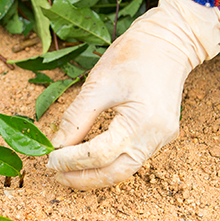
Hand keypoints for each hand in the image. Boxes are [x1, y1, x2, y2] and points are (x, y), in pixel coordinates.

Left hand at [47, 0, 219, 189]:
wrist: (170, 41)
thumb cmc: (133, 56)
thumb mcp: (98, 83)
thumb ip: (76, 118)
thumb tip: (56, 144)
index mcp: (142, 122)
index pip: (100, 155)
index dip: (72, 161)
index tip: (49, 159)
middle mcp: (156, 137)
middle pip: (115, 173)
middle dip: (83, 178)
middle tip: (55, 174)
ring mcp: (161, 139)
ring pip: (125, 170)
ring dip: (95, 174)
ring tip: (67, 171)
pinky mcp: (160, 136)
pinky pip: (132, 158)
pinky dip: (108, 162)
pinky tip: (88, 160)